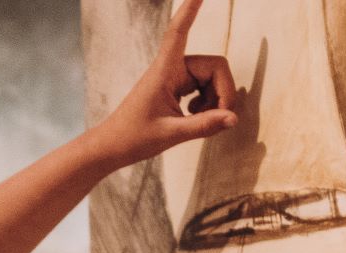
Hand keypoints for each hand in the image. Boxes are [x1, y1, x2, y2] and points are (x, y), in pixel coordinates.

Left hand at [87, 0, 238, 169]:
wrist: (112, 147)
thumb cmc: (133, 137)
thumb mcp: (171, 134)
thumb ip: (204, 125)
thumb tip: (233, 118)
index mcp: (164, 71)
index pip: (179, 32)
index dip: (190, 11)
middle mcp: (171, 68)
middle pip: (215, 66)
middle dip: (223, 92)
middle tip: (221, 119)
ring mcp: (175, 77)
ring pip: (212, 78)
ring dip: (216, 100)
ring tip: (203, 122)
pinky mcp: (176, 88)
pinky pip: (204, 87)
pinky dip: (208, 104)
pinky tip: (195, 117)